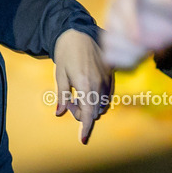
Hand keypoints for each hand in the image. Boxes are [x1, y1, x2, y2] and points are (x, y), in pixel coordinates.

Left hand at [53, 29, 112, 143]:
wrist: (79, 32)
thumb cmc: (66, 54)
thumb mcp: (60, 75)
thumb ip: (62, 95)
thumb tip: (59, 113)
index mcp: (86, 85)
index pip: (89, 114)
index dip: (86, 128)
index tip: (83, 140)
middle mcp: (100, 83)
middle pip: (95, 112)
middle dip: (82, 113)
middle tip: (68, 102)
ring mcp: (108, 78)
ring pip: (103, 105)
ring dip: (91, 107)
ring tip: (76, 94)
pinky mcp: (112, 74)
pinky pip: (108, 95)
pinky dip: (98, 99)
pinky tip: (87, 89)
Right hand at [103, 0, 171, 69]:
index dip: (129, 18)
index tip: (143, 38)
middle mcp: (121, 0)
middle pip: (111, 19)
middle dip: (125, 37)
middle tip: (145, 50)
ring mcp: (118, 18)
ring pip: (109, 36)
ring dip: (123, 49)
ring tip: (142, 56)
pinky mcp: (121, 36)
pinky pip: (113, 50)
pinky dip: (122, 58)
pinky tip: (139, 60)